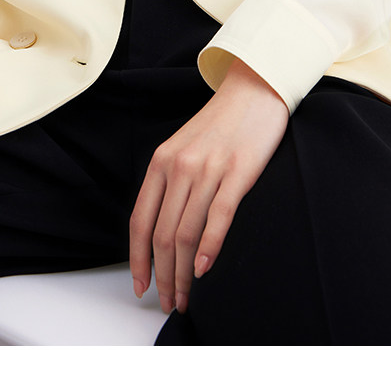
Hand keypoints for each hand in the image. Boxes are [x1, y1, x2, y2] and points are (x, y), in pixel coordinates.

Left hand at [129, 58, 288, 314]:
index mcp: (161, 162)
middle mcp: (178, 166)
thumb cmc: (220, 125)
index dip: (138, 258)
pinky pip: (217, 217)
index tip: (141, 286)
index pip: (139, 220)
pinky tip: (205, 270)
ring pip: (186, 232)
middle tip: (170, 301)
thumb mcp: (183, 149)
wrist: (253, 90)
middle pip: (162, 234)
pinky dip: (209, 248)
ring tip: (187, 296)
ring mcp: (207, 169)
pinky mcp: (237, 172)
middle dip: (163, 275)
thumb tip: (162, 231)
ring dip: (184, 272)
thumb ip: (171, 183)